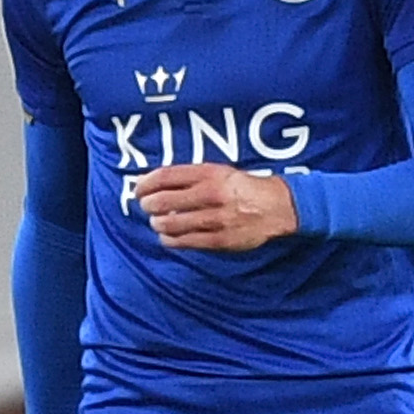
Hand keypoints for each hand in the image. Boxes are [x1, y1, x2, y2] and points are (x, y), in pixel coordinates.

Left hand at [129, 162, 299, 251]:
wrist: (275, 207)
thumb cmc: (241, 188)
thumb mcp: (219, 171)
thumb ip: (190, 176)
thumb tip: (153, 182)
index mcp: (210, 173)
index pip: (166, 176)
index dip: (146, 183)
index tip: (139, 189)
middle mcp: (211, 194)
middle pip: (163, 201)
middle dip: (148, 205)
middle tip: (146, 206)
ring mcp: (215, 219)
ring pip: (170, 224)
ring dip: (157, 223)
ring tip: (157, 222)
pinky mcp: (219, 240)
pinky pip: (184, 242)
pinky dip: (169, 240)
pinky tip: (167, 237)